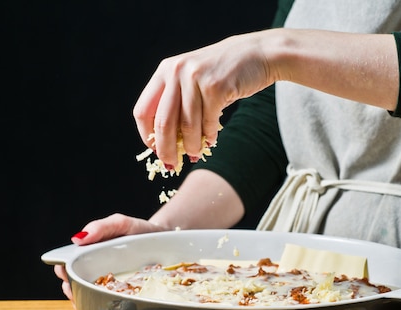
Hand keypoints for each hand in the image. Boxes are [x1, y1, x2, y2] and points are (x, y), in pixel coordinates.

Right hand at [54, 213, 167, 299]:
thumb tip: (77, 239)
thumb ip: (101, 228)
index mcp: (90, 254)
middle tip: (77, 291)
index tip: (66, 276)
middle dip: (71, 290)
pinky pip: (108, 304)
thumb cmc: (139, 231)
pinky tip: (104, 308)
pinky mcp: (123, 294)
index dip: (63, 273)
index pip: (66, 266)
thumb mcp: (121, 224)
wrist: (164, 240)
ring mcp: (108, 284)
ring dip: (84, 301)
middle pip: (74, 284)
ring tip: (89, 301)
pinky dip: (102, 308)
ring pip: (88, 296)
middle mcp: (95, 270)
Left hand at [133, 30, 275, 168]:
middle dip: (166, 149)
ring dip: (191, 146)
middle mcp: (176, 71)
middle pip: (162, 122)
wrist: (257, 54)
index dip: (147, 136)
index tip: (156, 150)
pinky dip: (209, 136)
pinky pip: (208, 122)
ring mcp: (195, 78)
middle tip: (172, 164)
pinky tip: (211, 140)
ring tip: (195, 153)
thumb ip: (177, 104)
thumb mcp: (191, 80)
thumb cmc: (222, 73)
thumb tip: (166, 144)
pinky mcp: (216, 86)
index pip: (143, 110)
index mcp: (164, 71)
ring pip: (187, 126)